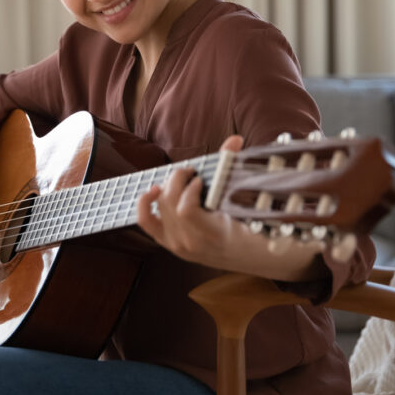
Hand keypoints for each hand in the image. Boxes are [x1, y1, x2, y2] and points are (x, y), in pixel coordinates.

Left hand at [137, 136, 328, 281]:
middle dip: (178, 179)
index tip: (201, 179)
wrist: (246, 255)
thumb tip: (235, 139)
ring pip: (160, 205)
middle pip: (170, 202)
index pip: (186, 210)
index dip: (189, 189)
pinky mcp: (167, 242)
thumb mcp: (245, 203)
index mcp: (212, 235)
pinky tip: (153, 189)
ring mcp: (176, 244)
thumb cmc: (250, 227)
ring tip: (183, 180)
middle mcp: (190, 243)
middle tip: (192, 172)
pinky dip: (145, 203)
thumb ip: (234, 169)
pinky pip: (145, 221)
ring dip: (168, 186)